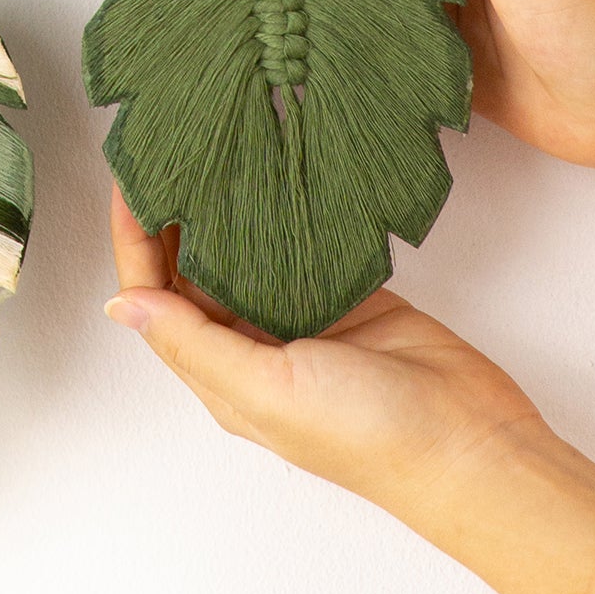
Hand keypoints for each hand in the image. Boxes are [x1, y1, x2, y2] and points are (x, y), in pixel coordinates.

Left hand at [104, 184, 545, 522]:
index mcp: (223, 377)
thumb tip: (120, 307)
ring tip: (204, 149)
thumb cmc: (371, 436)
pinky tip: (265, 173)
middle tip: (164, 149)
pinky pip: (298, 248)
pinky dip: (279, 214)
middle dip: (170, 216)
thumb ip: (195, 345)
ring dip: (220, 210)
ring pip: (241, 253)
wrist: (474, 444)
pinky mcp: (346, 298)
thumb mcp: (268, 391)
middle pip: (191, 273)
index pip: (156, 299)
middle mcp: (253, 349)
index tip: (130, 180)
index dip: (135, 241)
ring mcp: (300, 321)